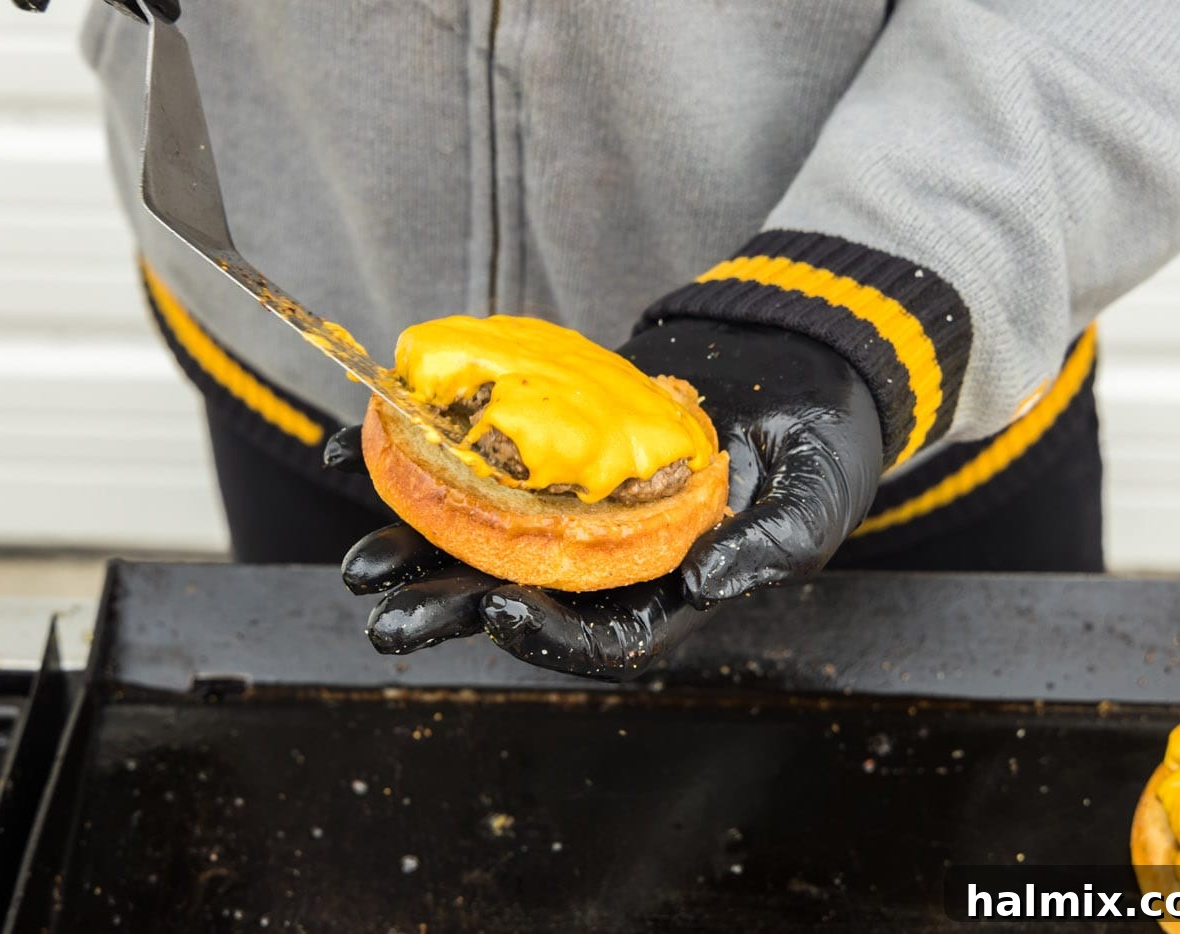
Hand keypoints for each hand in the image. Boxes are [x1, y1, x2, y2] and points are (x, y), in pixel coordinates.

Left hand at [325, 318, 882, 678]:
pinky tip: (361, 449)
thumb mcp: (814, 497)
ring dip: (421, 549)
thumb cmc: (818, 440)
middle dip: (451, 610)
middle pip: (524, 596)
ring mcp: (576, 505)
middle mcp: (612, 559)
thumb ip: (770, 546)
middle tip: (384, 617)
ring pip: (487, 539)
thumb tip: (707, 584)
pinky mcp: (553, 451)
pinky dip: (422, 457)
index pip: (604, 638)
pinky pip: (482, 462)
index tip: (497, 613)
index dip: (549, 636)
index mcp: (672, 589)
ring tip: (360, 562)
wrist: (794, 357)